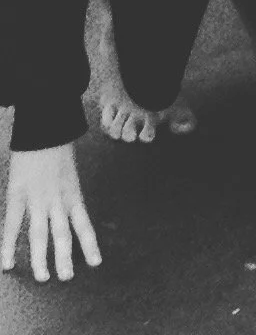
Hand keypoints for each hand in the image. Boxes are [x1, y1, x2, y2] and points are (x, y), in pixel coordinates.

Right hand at [2, 144, 100, 281]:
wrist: (45, 129)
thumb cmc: (58, 149)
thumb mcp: (70, 173)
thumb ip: (67, 194)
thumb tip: (67, 212)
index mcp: (73, 194)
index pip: (84, 224)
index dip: (90, 244)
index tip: (96, 263)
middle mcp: (58, 201)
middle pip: (63, 234)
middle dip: (65, 257)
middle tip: (67, 277)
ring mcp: (37, 200)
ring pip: (40, 235)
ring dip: (42, 258)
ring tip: (43, 278)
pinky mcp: (18, 196)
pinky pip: (13, 225)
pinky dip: (8, 246)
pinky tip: (7, 264)